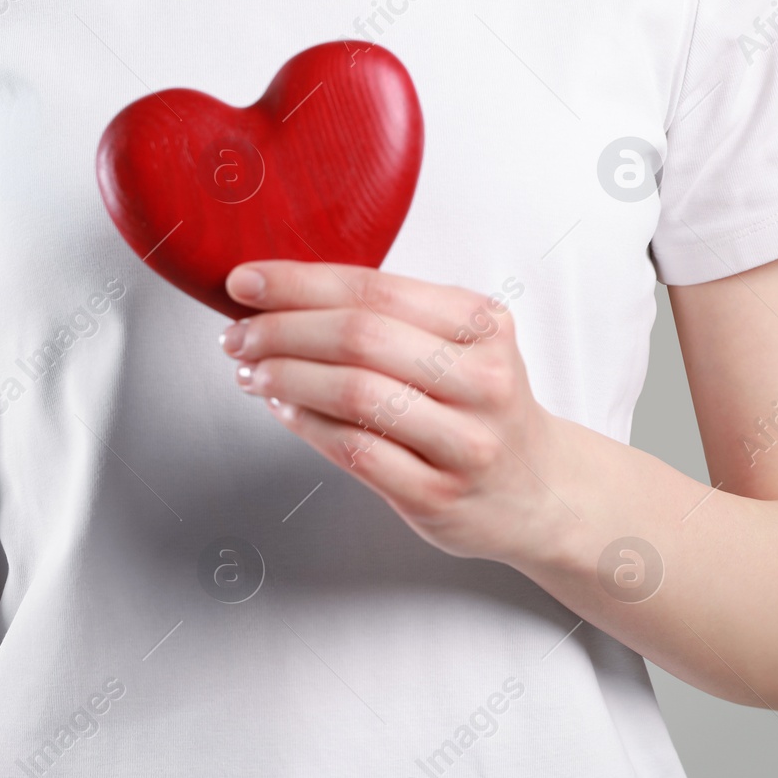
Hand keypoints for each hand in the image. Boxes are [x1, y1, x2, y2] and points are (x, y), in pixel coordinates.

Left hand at [219, 260, 569, 563]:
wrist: (539, 491)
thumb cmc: (477, 407)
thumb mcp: (458, 344)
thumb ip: (387, 318)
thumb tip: (278, 296)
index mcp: (483, 324)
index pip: (376, 289)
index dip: (298, 283)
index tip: (244, 282)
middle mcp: (482, 378)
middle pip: (359, 338)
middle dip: (281, 331)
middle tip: (237, 336)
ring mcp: (464, 441)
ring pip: (353, 394)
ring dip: (284, 377)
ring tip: (251, 372)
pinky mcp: (438, 494)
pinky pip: (353, 449)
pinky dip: (305, 423)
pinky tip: (283, 408)